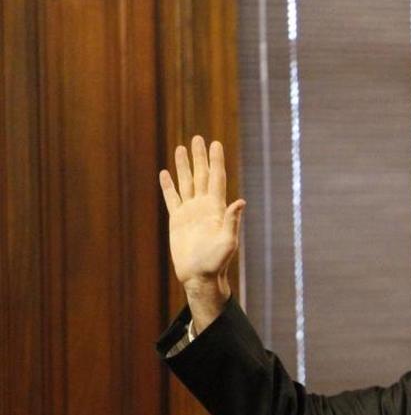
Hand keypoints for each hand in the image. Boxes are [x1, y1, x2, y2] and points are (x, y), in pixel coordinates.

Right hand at [158, 135, 245, 328]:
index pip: (216, 178)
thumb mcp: (228, 242)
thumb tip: (241, 201)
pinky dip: (168, 186)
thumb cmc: (216, 262)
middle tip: (199, 138)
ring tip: (182, 148)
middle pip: (201, 175)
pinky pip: (171, 198)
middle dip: (200, 157)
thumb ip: (232, 221)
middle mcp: (203, 206)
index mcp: (216, 208)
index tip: (216, 143)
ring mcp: (190, 212)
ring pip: (186, 183)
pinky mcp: (177, 220)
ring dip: (184, 166)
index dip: (216, 161)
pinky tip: (166, 173)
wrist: (199, 276)